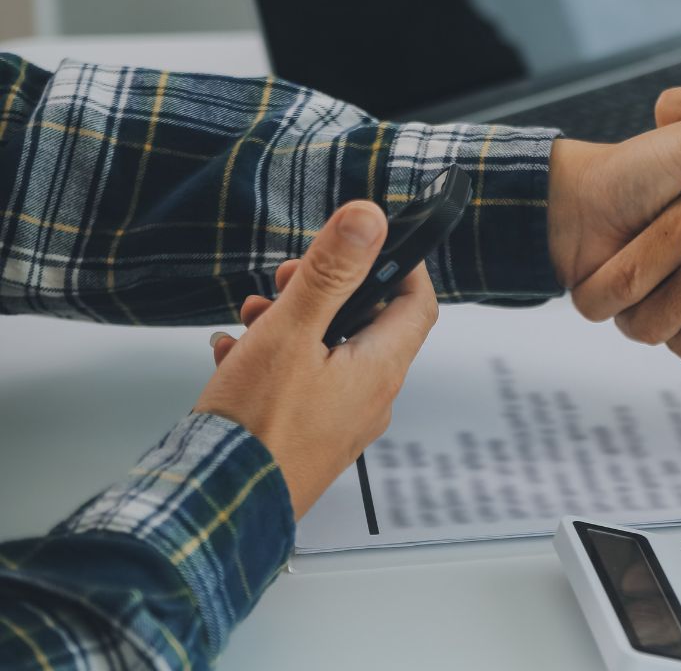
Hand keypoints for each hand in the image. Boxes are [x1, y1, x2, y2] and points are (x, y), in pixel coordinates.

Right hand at [196, 201, 436, 518]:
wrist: (216, 508)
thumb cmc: (256, 427)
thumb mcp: (291, 331)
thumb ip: (331, 272)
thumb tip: (370, 219)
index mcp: (380, 368)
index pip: (417, 303)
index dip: (399, 265)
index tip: (369, 243)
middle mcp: (370, 398)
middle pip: (366, 324)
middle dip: (327, 291)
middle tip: (287, 279)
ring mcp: (339, 422)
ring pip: (327, 353)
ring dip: (293, 323)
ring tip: (253, 314)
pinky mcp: (307, 438)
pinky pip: (301, 385)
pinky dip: (273, 360)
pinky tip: (232, 355)